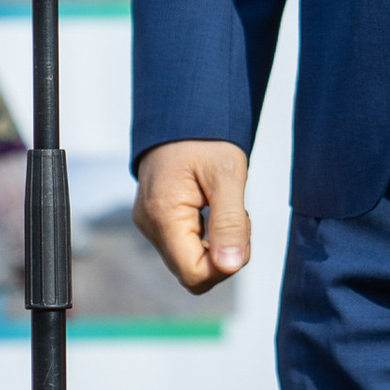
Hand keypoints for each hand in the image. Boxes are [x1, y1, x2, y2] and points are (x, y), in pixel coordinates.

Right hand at [132, 138, 251, 292]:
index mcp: (163, 216)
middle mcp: (150, 226)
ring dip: (217, 243)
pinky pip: (185, 246)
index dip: (225, 265)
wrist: (182, 113)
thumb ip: (230, 223)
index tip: (240, 231)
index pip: (194, 275)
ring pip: (190, 261)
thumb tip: (230, 267)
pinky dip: (207, 235)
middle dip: (223, 253)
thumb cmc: (204, 138)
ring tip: (224, 205)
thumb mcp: (228, 175)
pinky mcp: (157, 220)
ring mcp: (151, 224)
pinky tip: (214, 207)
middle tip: (236, 214)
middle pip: (192, 272)